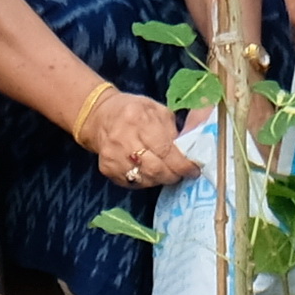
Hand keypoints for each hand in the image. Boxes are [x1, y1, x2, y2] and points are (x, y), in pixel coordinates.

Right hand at [78, 86, 201, 193]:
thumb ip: (174, 131)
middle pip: (155, 169)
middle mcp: (124, 138)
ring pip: (145, 179)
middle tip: (182, 173)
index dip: (182, 164)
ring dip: (161, 179)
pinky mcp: (107, 168)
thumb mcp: (158, 110)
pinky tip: (149, 172)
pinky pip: (133, 183)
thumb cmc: (135, 111)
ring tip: (166, 171)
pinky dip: (146, 181)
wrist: (100, 117)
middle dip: (173, 175)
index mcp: (139, 119)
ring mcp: (113, 156)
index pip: (165, 150)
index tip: (193, 170)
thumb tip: (191, 152)